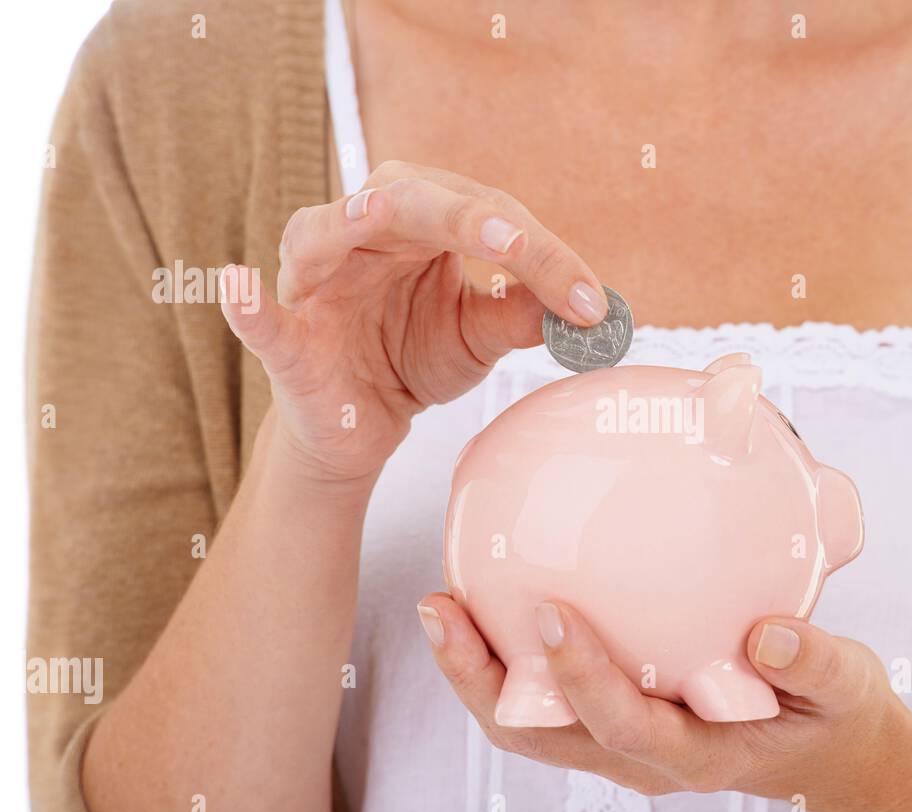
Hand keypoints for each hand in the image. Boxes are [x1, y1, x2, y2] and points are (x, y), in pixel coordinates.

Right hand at [219, 161, 608, 485]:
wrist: (360, 427)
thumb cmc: (415, 358)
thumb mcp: (478, 336)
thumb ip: (521, 314)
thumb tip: (584, 307)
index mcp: (418, 219)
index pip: (486, 216)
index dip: (544, 257)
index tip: (594, 304)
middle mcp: (360, 230)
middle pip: (414, 201)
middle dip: (471, 220)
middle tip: (518, 247)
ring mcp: (314, 280)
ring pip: (326, 233)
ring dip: (354, 225)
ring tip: (377, 218)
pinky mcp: (286, 336)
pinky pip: (263, 318)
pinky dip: (249, 305)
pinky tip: (233, 285)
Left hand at [416, 594, 905, 811]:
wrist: (827, 753)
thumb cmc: (830, 715)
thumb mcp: (847, 686)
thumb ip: (814, 661)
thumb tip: (768, 634)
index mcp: (699, 752)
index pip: (623, 724)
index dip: (579, 675)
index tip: (551, 611)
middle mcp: (646, 757)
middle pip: (541, 733)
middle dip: (481, 680)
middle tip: (443, 607)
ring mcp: (623, 746)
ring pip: (529, 722)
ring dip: (477, 671)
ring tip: (442, 605)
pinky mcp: (615, 724)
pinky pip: (543, 700)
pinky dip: (505, 659)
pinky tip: (494, 598)